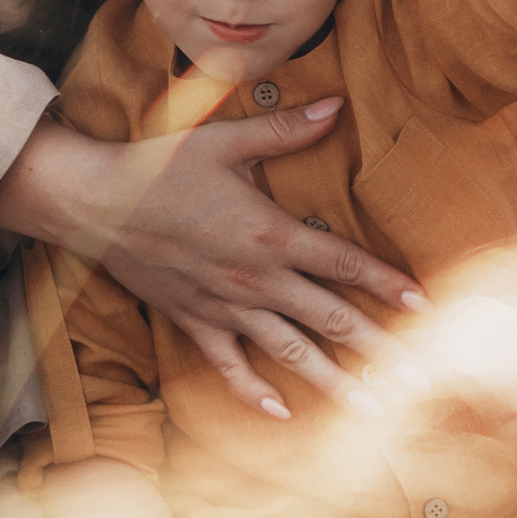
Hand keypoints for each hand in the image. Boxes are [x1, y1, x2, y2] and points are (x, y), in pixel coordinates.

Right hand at [0, 110, 424, 420]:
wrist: (92, 202)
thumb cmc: (160, 166)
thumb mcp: (226, 140)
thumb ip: (286, 128)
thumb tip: (337, 103)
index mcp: (271, 234)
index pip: (343, 264)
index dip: (386, 283)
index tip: (424, 306)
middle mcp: (255, 279)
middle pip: (331, 319)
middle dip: (380, 349)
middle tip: (420, 378)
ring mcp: (225, 306)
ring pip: (290, 351)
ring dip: (334, 382)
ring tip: (372, 409)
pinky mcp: (193, 321)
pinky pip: (228, 365)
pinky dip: (253, 391)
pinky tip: (281, 413)